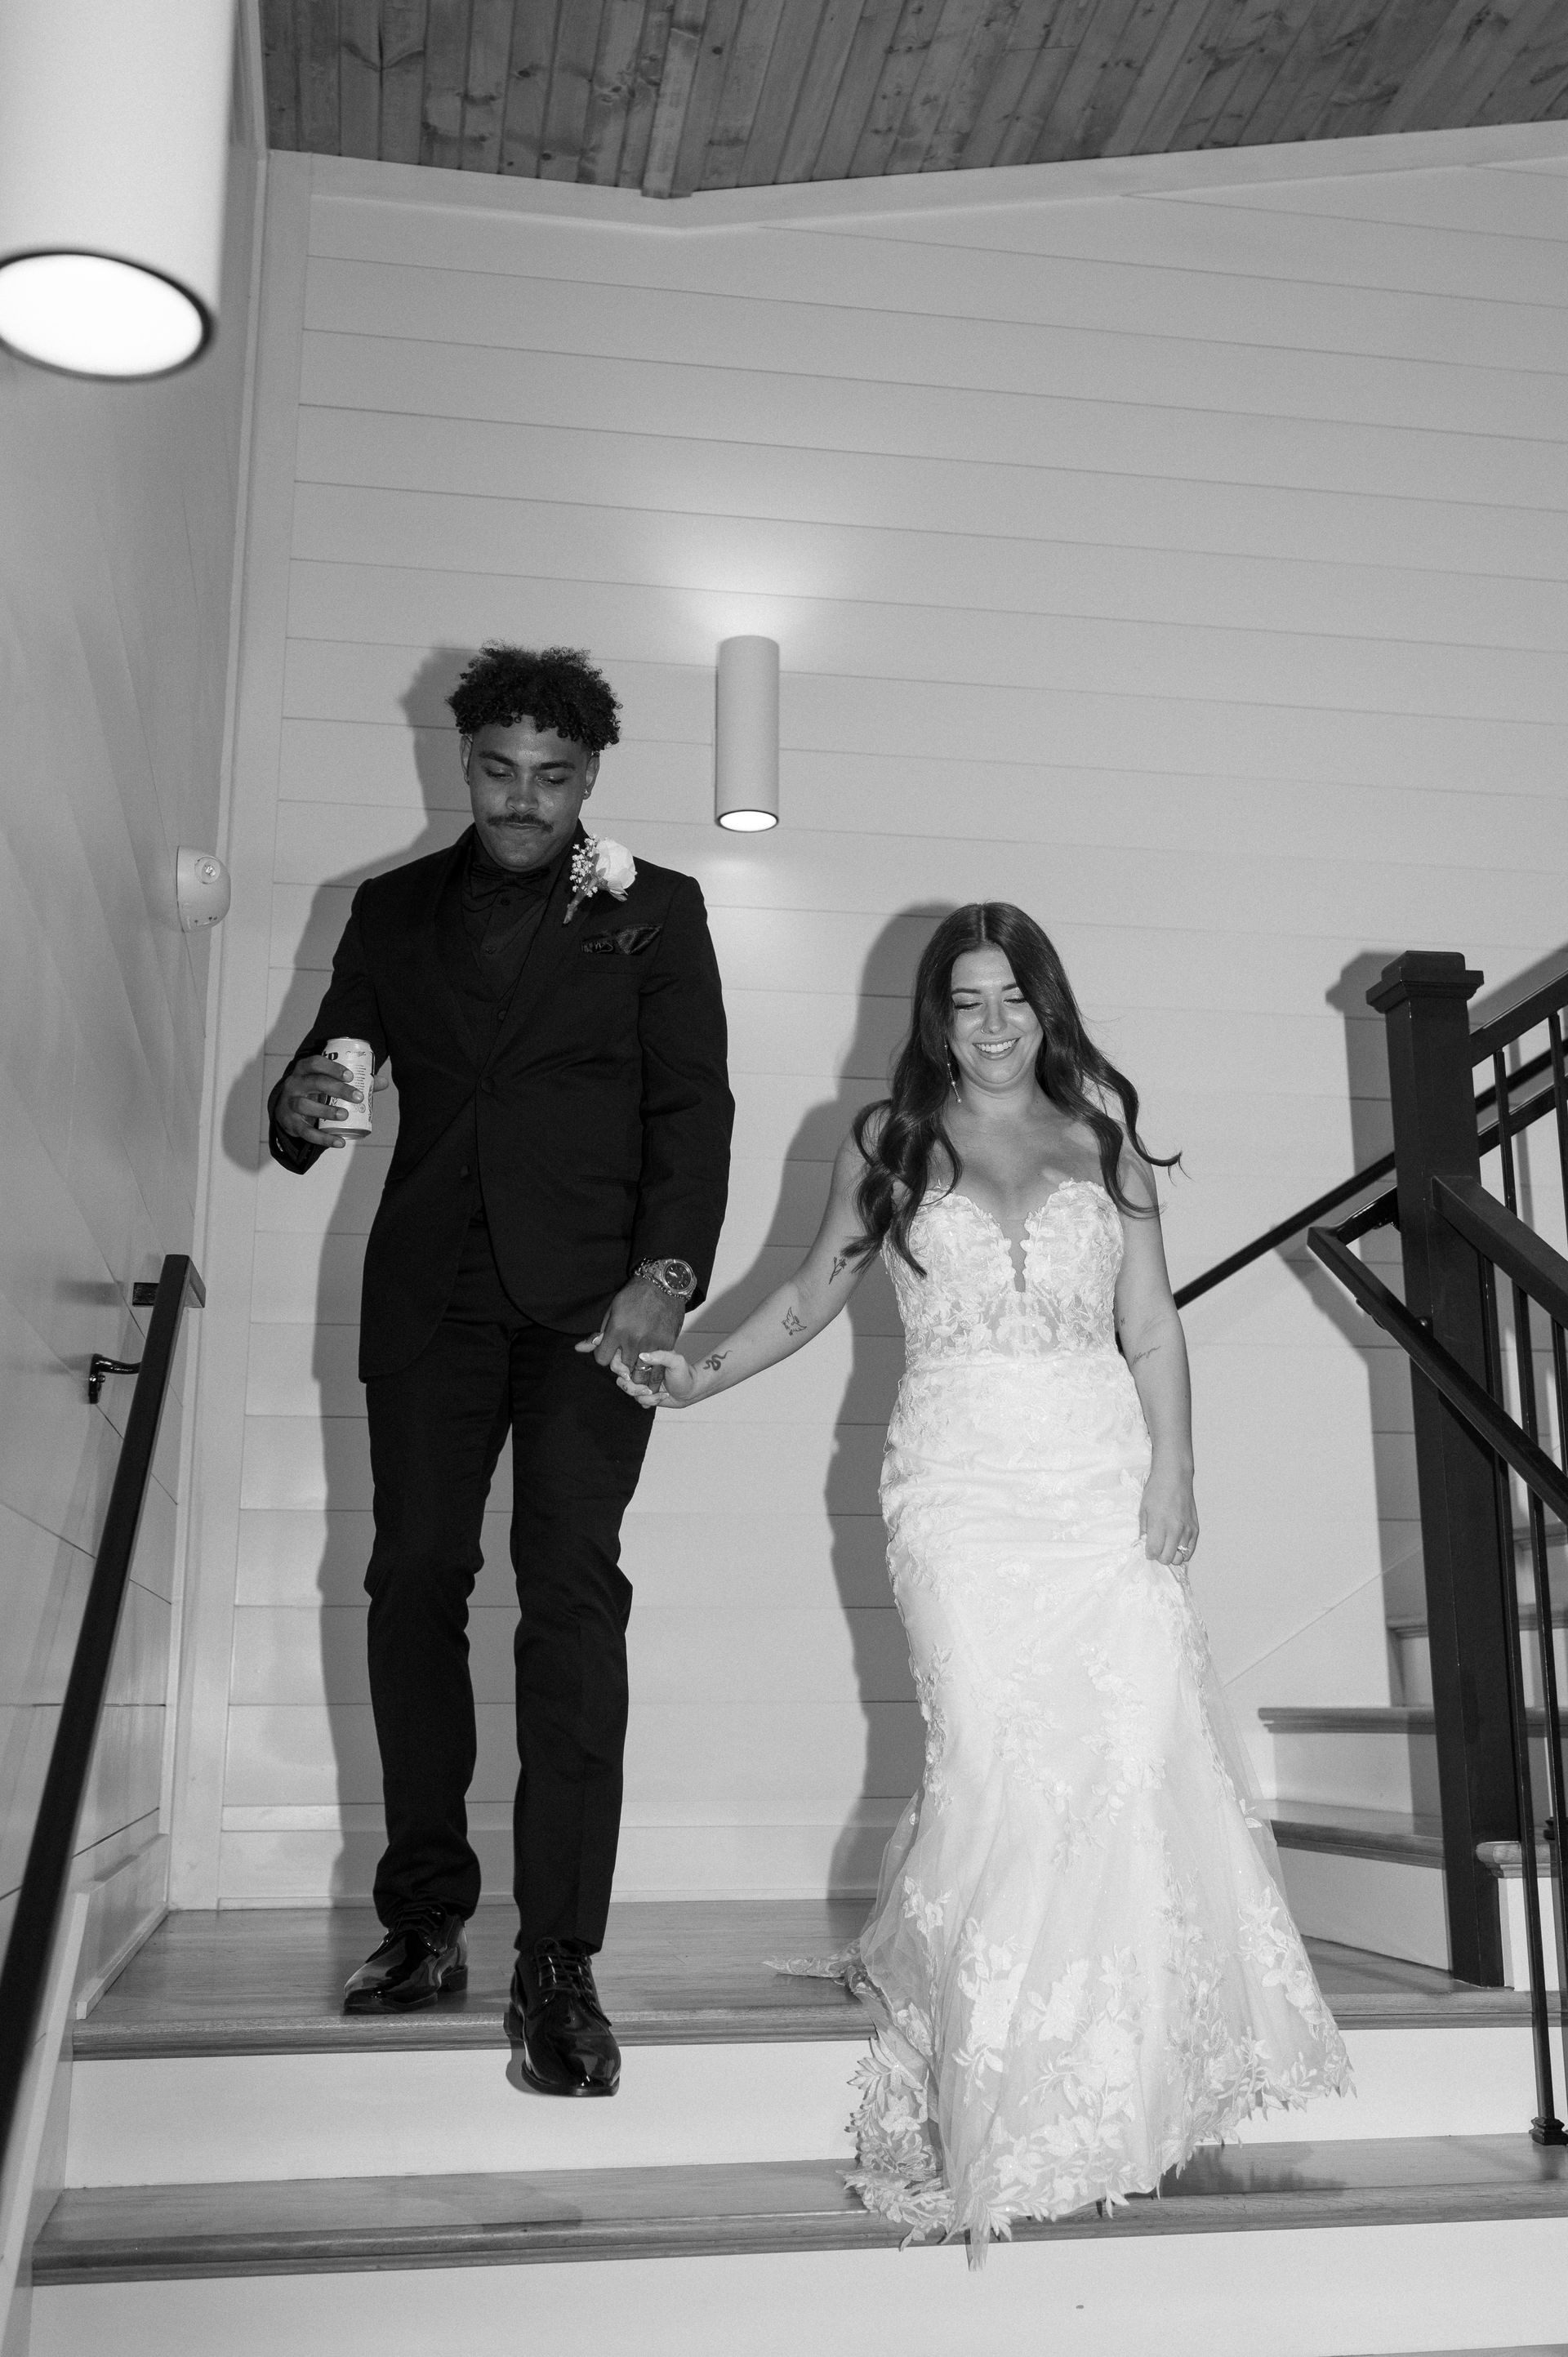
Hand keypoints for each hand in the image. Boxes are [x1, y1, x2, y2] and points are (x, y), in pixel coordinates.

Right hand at [274, 1055, 381, 1149]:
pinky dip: (323, 1138)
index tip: (350, 1076)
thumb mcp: (328, 1083)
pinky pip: (306, 1132)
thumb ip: (354, 1083)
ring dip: (326, 1110)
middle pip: (314, 1082)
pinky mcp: (291, 1123)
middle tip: (358, 1097)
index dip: (332, 1067)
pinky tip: (340, 1141)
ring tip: (345, 1115)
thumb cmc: (314, 1091)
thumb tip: (383, 1082)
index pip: (315, 1063)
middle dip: (337, 1089)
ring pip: (304, 1105)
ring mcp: (290, 1104)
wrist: (287, 1110)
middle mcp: (294, 1084)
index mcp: (304, 1070)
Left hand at [574, 1276, 681, 1393]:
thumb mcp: (612, 1310)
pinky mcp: (667, 1345)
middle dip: (621, 1367)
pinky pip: (658, 1370)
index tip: (608, 1352)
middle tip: (624, 1362)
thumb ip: (599, 1333)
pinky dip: (653, 1377)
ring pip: (640, 1374)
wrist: (664, 1285)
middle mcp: (633, 1340)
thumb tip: (579, 1348)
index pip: (602, 1359)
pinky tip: (651, 1381)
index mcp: (617, 1330)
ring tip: (637, 1376)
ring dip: (637, 1376)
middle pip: (622, 1369)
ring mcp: (651, 1344)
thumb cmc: (635, 1295)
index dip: (604, 1356)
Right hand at [610, 1347, 698, 1408]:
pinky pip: (639, 1400)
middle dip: (632, 1387)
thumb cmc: (683, 1372)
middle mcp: (638, 1370)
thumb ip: (660, 1356)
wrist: (690, 1389)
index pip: (618, 1358)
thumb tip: (642, 1355)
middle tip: (647, 1389)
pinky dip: (652, 1400)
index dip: (617, 1367)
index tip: (627, 1374)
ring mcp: (639, 1383)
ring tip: (658, 1393)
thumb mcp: (675, 1360)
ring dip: (644, 1395)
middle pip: (620, 1379)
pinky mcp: (643, 1395)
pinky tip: (662, 1396)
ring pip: (629, 1391)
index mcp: (642, 1357)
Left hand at [1140, 1460, 1197, 1570]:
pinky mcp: (1196, 1529)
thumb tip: (1144, 1544)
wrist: (1175, 1476)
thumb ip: (1143, 1530)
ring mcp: (1188, 1530)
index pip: (1154, 1552)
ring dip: (1172, 1555)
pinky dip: (1183, 1552)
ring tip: (1167, 1545)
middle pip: (1167, 1559)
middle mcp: (1175, 1530)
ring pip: (1180, 1558)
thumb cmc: (1156, 1490)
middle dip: (1159, 1557)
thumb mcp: (1143, 1509)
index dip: (1148, 1553)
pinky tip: (1176, 1545)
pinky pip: (1190, 1550)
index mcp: (1160, 1524)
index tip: (1147, 1548)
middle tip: (1156, 1547)